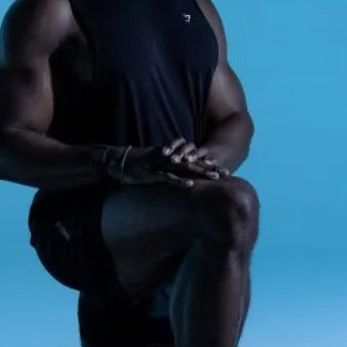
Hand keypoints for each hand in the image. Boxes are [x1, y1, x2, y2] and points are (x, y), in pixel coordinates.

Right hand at [110, 142, 226, 187]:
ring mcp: (162, 166)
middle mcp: (170, 161)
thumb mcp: (157, 169)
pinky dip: (179, 181)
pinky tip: (190, 185)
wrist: (120, 162)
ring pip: (186, 169)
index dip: (209, 166)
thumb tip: (181, 180)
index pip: (194, 162)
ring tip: (215, 178)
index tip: (224, 172)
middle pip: (195, 164)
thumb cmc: (138, 167)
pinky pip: (168, 177)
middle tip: (227, 174)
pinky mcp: (153, 174)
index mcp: (172, 160)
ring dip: (201, 173)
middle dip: (211, 169)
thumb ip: (169, 172)